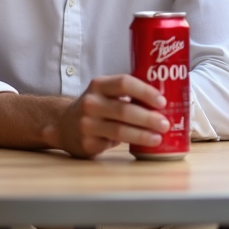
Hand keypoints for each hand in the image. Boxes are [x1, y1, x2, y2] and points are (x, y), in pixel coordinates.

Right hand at [43, 75, 168, 158]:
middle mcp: (91, 103)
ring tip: (158, 137)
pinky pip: (113, 144)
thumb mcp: (105, 93)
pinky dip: (132, 145)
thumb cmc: (96, 107)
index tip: (162, 101)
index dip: (145, 91)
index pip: (124, 83)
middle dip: (148, 118)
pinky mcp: (87, 143)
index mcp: (99, 85)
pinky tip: (145, 146)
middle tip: (166, 123)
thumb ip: (127, 94)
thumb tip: (165, 99)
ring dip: (143, 134)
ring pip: (120, 130)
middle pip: (124, 110)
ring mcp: (87, 124)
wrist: (63, 125)